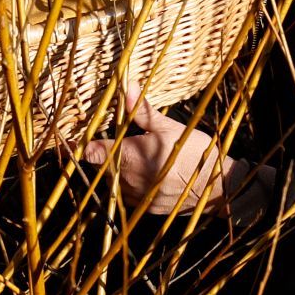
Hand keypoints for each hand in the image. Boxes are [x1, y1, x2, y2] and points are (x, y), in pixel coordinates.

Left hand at [84, 87, 234, 214]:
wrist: (219, 186)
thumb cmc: (194, 151)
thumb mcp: (169, 127)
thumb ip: (141, 111)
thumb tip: (126, 86)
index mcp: (131, 157)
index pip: (94, 153)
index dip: (83, 146)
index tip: (75, 139)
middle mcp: (129, 181)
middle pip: (103, 168)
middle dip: (107, 156)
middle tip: (118, 144)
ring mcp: (137, 198)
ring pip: (114, 183)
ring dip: (118, 172)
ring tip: (135, 159)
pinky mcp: (146, 209)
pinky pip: (129, 196)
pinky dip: (131, 185)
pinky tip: (147, 174)